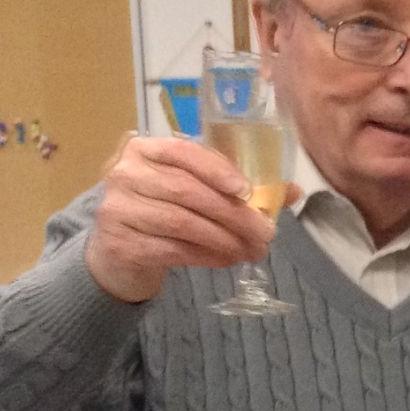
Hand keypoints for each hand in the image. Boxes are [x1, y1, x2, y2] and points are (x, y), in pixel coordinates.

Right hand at [84, 133, 281, 303]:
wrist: (119, 250)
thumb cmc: (164, 211)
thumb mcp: (193, 190)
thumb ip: (235, 186)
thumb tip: (292, 192)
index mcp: (145, 150)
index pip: (183, 153)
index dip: (216, 170)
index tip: (247, 191)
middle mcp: (125, 174)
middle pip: (187, 191)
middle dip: (233, 214)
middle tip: (266, 233)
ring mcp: (117, 209)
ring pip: (181, 223)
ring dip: (225, 239)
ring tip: (252, 250)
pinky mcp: (120, 243)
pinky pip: (172, 249)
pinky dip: (206, 256)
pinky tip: (228, 260)